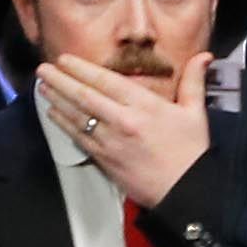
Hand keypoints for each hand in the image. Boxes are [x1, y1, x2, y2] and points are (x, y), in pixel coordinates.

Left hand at [35, 50, 211, 212]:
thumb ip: (194, 81)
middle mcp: (123, 120)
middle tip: (43, 68)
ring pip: (77, 116)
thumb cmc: (191, 151)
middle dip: (61, 80)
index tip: (65, 58)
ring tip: (42, 86)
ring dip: (57, 99)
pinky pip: (79, 138)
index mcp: (144, 105)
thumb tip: (204, 56)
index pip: (106, 80)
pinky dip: (64, 123)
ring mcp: (111, 141)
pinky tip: (53, 113)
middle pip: (84, 95)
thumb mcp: (195, 112)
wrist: (186, 191)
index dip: (82, 68)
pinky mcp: (105, 159)